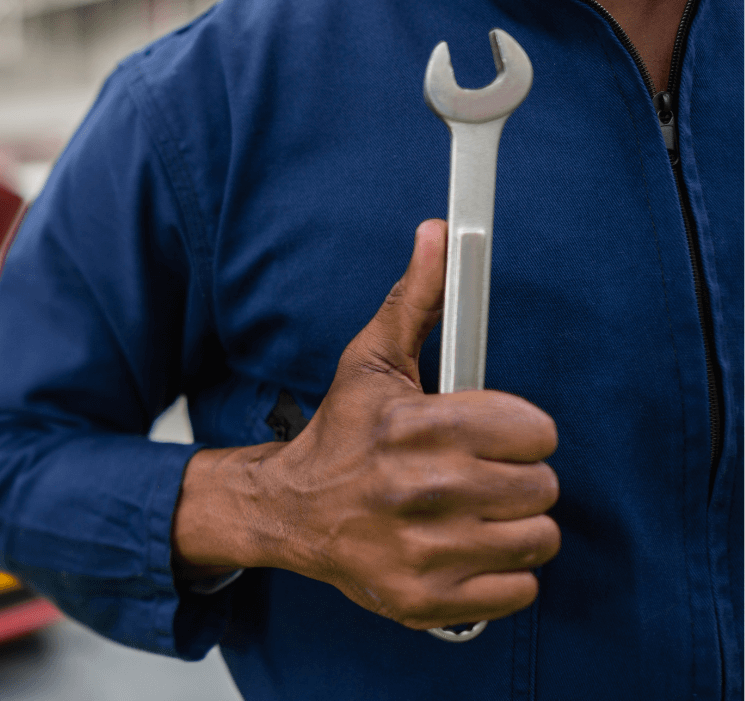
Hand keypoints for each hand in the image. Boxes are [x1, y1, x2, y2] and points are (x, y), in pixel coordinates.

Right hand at [173, 219, 559, 629]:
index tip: (494, 436)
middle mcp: (419, 491)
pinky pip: (518, 592)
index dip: (520, 432)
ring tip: (475, 514)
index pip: (534, 431)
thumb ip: (416, 299)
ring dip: (514, 528)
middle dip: (517, 480)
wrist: (289, 513)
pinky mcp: (425, 599)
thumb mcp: (372, 362)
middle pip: (542, 487)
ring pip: (537, 540)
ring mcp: (422, 551)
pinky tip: (466, 552)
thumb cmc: (342, 435)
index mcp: (416, 427)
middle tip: (478, 476)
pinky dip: (503, 578)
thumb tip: (439, 233)